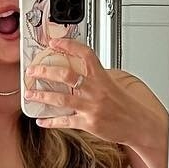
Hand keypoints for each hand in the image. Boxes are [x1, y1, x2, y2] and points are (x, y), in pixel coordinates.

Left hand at [24, 37, 168, 153]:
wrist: (138, 125)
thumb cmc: (127, 105)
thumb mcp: (114, 84)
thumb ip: (97, 76)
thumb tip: (81, 69)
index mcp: (102, 77)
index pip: (84, 54)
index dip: (68, 46)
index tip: (53, 42)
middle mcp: (95, 90)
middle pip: (66, 75)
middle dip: (45, 72)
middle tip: (32, 71)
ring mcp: (91, 107)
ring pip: (60, 99)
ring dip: (41, 96)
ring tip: (29, 94)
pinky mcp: (89, 124)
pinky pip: (65, 121)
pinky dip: (50, 121)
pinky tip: (41, 120)